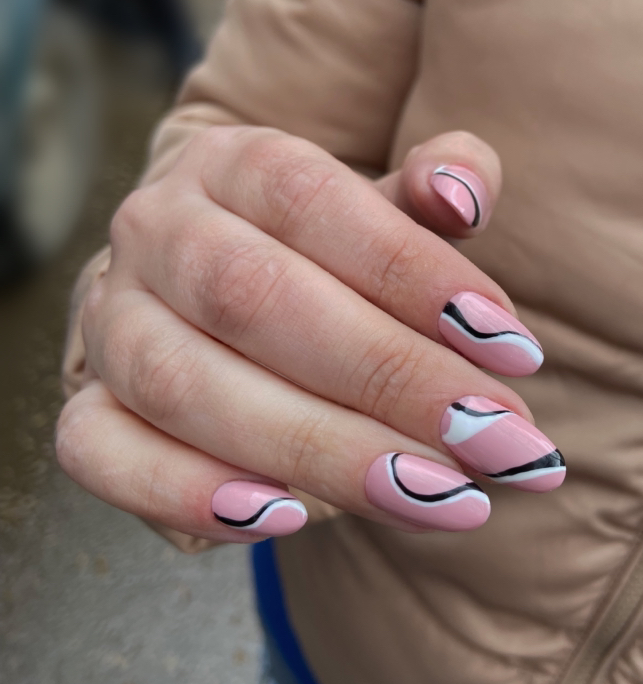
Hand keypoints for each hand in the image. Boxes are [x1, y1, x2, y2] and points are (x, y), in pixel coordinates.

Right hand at [57, 128, 564, 539]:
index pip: (313, 199)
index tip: (514, 348)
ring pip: (187, 386)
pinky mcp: (87, 409)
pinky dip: (185, 493)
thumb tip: (463, 193)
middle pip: (253, 298)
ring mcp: (110, 322)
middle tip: (498, 439)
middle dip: (389, 378)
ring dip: (320, 452)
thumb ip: (438, 188)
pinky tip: (286, 519)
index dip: (414, 272)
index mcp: (232, 164)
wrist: (227, 295)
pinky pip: (102, 453)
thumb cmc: (330, 258)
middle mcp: (157, 231)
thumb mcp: (389, 213)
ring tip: (439, 496)